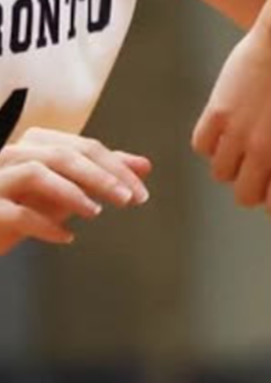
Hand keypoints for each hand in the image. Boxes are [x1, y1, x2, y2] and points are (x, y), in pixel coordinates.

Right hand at [0, 129, 151, 252]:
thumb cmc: (24, 208)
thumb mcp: (67, 190)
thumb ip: (102, 175)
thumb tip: (144, 165)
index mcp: (34, 145)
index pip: (84, 147)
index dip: (117, 168)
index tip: (140, 192)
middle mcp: (11, 155)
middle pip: (63, 155)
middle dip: (101, 177)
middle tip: (128, 200)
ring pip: (36, 173)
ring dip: (72, 193)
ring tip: (95, 212)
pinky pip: (16, 212)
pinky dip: (44, 224)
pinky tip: (66, 237)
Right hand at [193, 25, 270, 221]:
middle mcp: (264, 151)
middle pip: (245, 196)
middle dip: (254, 190)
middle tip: (260, 174)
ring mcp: (237, 133)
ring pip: (220, 173)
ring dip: (232, 166)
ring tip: (244, 148)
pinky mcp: (216, 112)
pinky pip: (202, 145)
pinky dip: (212, 145)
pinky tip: (225, 133)